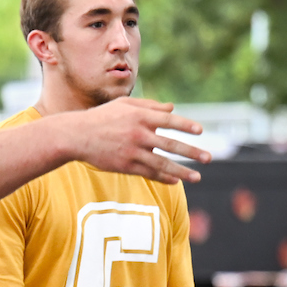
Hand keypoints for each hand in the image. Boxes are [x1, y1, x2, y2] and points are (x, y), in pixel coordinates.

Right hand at [69, 97, 210, 184]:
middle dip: (192, 152)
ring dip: (182, 171)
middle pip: (171, 144)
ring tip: (197, 177)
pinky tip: (176, 181)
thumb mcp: (125, 104)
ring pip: (163, 163)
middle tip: (208, 158)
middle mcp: (139, 134)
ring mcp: (133, 151)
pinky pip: (149, 173)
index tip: (200, 131)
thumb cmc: (102, 117)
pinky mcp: (126, 165)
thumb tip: (172, 108)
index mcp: (140, 116)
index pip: (169, 120)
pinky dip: (164, 178)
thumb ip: (149, 105)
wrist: (77, 135)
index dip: (186, 125)